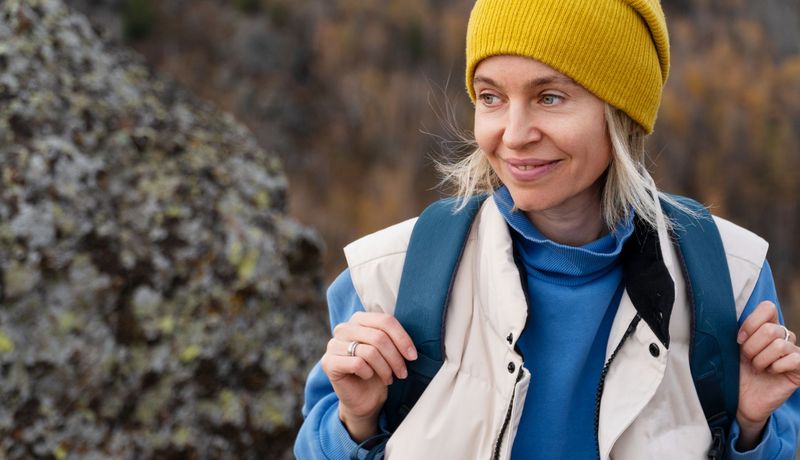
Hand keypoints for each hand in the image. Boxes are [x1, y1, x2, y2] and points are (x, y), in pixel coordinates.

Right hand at [320, 311, 416, 441]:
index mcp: (359, 319)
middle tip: (403, 373)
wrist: (363, 398)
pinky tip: (368, 377)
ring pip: (369, 351)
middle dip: (395, 357)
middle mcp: (344, 328)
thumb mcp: (388, 352)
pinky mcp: (329, 362)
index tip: (413, 356)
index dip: (402, 338)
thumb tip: (410, 345)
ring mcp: (333, 344)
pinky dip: (368, 372)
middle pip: (379, 337)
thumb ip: (394, 339)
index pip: (385, 320)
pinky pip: (357, 363)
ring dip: (385, 368)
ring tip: (389, 378)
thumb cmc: (378, 371)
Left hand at [736, 301, 799, 449]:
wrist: (740, 399)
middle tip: (747, 359)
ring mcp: (793, 352)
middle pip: (770, 328)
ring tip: (757, 368)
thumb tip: (727, 314)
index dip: (751, 323)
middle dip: (752, 346)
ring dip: (761, 359)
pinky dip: (776, 367)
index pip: (767, 307)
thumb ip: (738, 330)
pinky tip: (770, 373)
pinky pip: (793, 359)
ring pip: (779, 344)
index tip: (739, 339)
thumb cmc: (735, 372)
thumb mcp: (733, 348)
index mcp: (766, 327)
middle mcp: (783, 337)